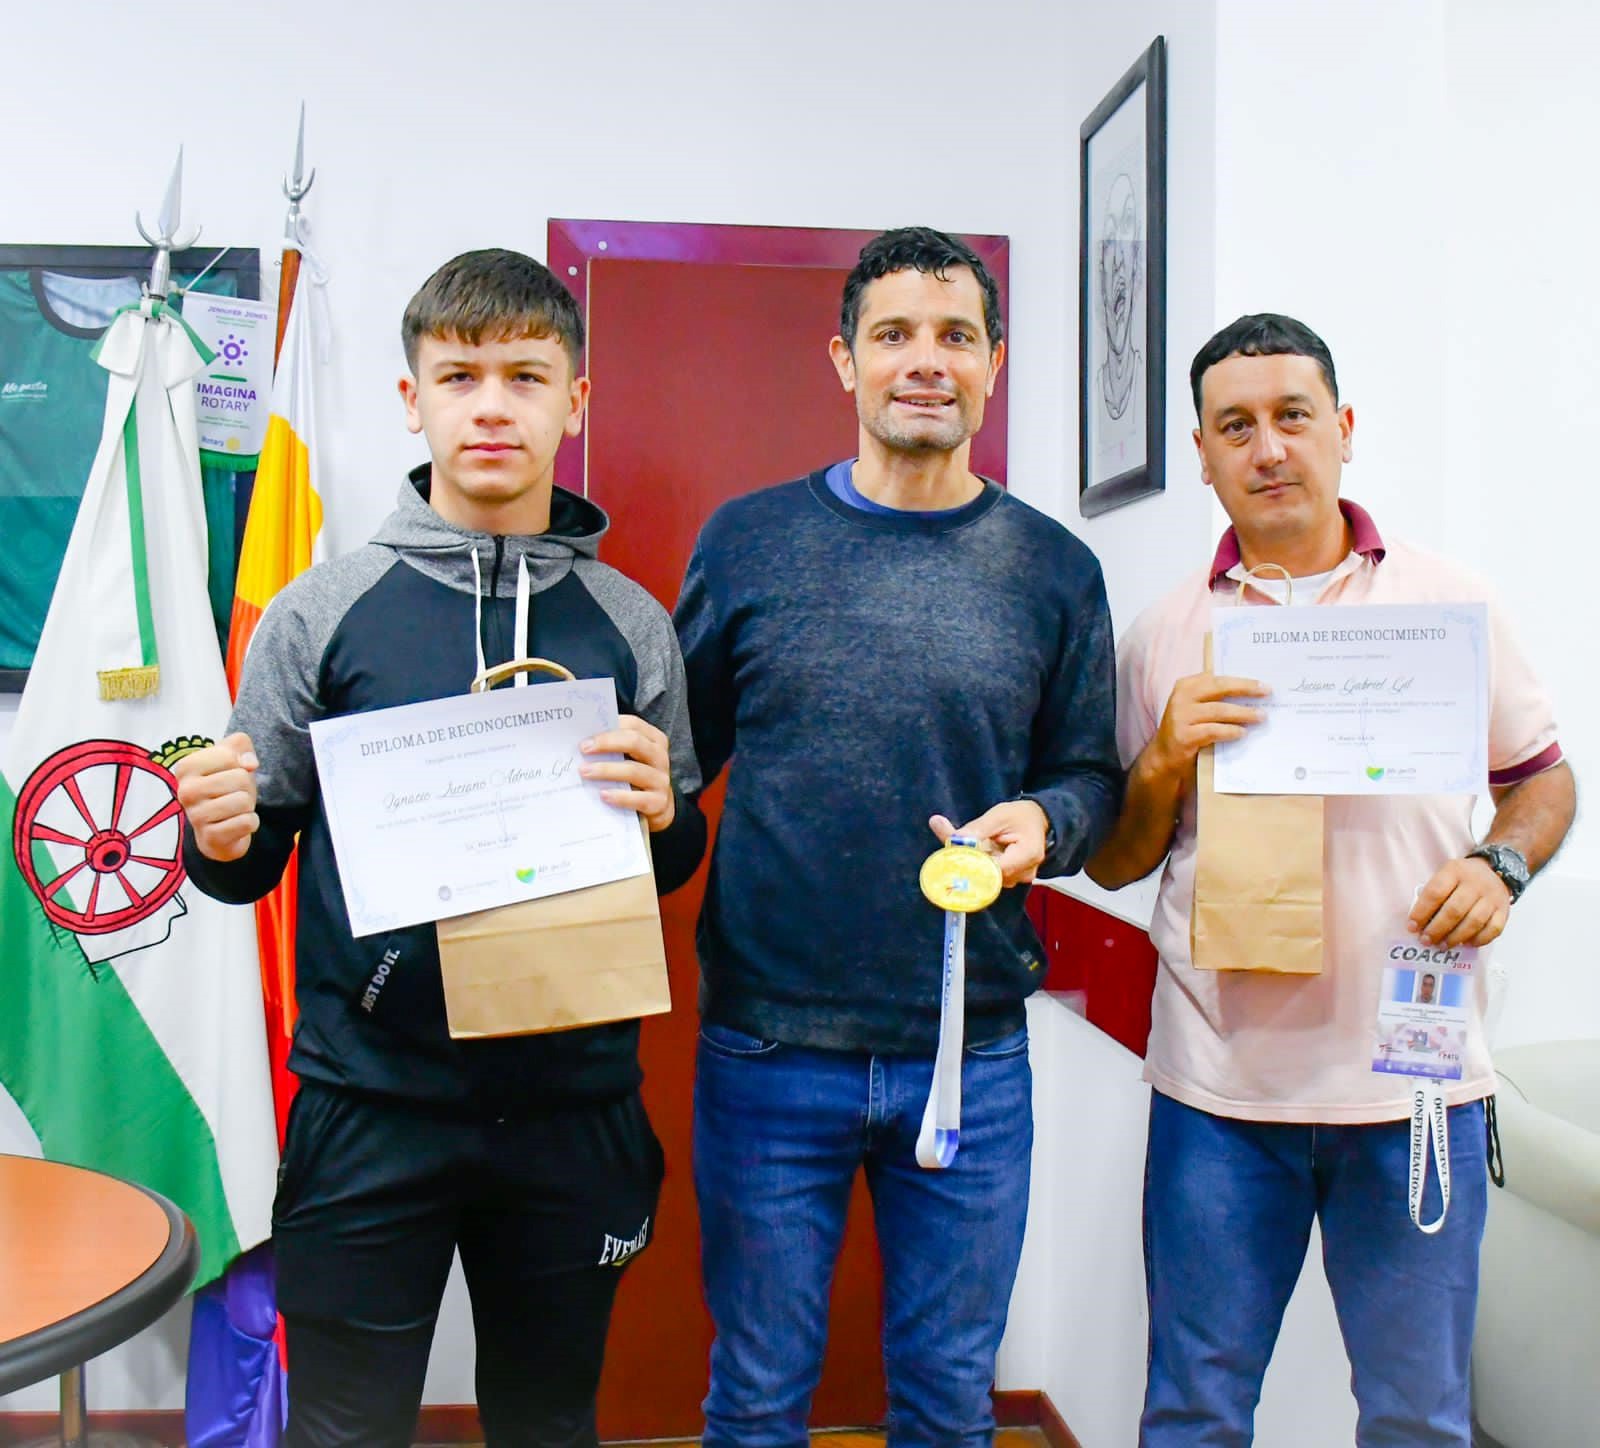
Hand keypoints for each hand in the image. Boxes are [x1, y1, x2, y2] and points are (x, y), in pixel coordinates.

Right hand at [173, 732, 259, 861]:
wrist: (221, 826)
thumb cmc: (226, 786)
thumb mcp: (231, 756)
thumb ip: (240, 744)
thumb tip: (249, 763)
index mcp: (186, 767)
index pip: (229, 755)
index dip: (239, 764)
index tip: (227, 774)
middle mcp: (185, 791)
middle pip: (240, 778)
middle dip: (245, 786)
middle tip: (233, 794)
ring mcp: (195, 816)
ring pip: (244, 801)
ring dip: (247, 805)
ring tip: (234, 809)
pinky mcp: (210, 837)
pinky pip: (247, 822)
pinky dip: (250, 822)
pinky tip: (235, 823)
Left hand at [580, 714, 674, 831]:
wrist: (655, 810)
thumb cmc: (634, 778)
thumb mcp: (627, 759)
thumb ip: (611, 749)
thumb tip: (582, 742)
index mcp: (653, 740)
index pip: (634, 725)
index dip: (609, 729)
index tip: (586, 737)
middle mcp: (660, 758)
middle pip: (635, 742)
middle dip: (606, 744)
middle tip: (583, 749)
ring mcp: (661, 781)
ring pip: (634, 770)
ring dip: (606, 770)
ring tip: (585, 772)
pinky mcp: (659, 803)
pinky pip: (639, 798)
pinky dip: (620, 796)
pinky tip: (603, 795)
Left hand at [929, 800, 1048, 887]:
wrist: (1037, 819)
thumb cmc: (1020, 816)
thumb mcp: (998, 816)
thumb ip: (976, 829)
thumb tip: (952, 838)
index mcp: (1028, 855)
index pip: (995, 870)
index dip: (972, 864)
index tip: (953, 854)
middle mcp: (1025, 873)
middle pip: (989, 876)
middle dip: (969, 862)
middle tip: (952, 846)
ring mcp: (1019, 878)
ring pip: (987, 878)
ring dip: (973, 863)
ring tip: (966, 846)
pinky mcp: (1011, 878)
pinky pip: (989, 876)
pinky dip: (979, 864)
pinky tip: (974, 852)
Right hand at [1147, 672, 1270, 784]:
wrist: (1164, 756)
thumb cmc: (1187, 729)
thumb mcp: (1195, 708)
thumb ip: (1213, 697)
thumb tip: (1250, 692)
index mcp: (1186, 686)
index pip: (1217, 678)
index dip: (1241, 680)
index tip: (1262, 683)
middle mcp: (1181, 698)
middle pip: (1218, 688)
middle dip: (1245, 689)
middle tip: (1267, 692)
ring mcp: (1180, 717)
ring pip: (1218, 710)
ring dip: (1243, 713)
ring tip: (1261, 716)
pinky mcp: (1183, 736)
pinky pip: (1213, 731)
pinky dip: (1230, 731)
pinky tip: (1242, 733)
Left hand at [1409, 857, 1511, 947]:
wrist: (1495, 871)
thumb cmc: (1462, 878)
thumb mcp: (1445, 876)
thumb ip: (1433, 895)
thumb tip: (1420, 923)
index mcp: (1454, 871)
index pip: (1435, 893)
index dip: (1421, 912)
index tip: (1412, 927)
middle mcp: (1475, 884)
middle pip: (1454, 910)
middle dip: (1437, 929)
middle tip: (1426, 940)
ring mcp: (1492, 898)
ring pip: (1474, 922)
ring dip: (1455, 937)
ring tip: (1443, 945)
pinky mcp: (1504, 911)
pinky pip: (1493, 929)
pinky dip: (1478, 940)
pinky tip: (1466, 944)